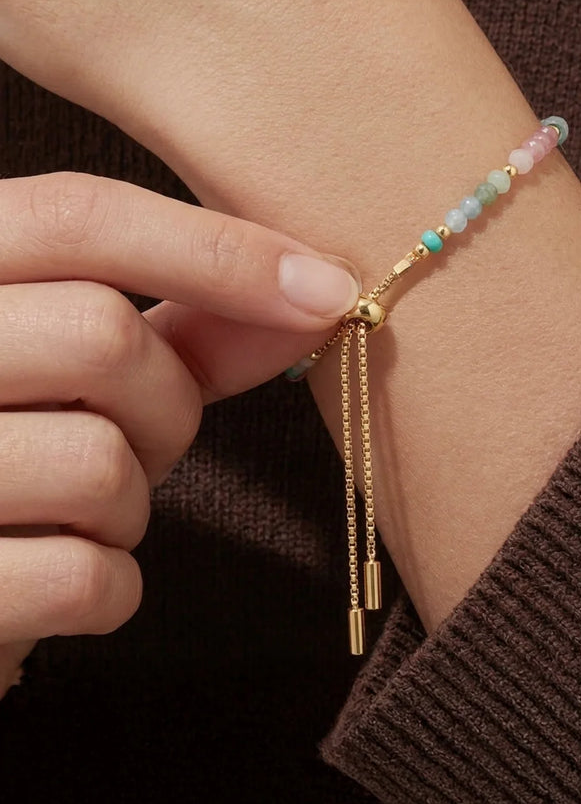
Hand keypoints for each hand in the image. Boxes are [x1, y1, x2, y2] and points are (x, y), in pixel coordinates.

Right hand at [0, 171, 358, 698]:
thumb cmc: (13, 460)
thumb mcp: (73, 371)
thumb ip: (183, 325)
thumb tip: (318, 292)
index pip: (79, 216)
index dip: (218, 249)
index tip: (327, 290)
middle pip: (102, 337)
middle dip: (167, 401)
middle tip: (142, 440)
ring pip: (99, 462)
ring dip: (129, 504)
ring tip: (78, 511)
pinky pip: (81, 578)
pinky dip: (106, 587)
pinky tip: (59, 573)